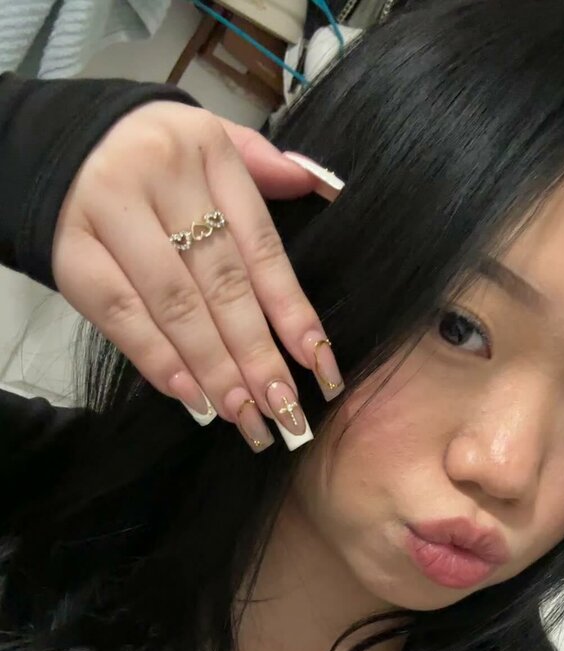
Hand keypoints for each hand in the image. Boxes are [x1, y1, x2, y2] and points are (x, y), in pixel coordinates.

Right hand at [51, 100, 344, 451]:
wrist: (61, 143)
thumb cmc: (153, 155)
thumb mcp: (209, 137)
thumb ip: (262, 167)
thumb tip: (313, 184)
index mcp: (208, 150)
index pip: (261, 246)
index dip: (292, 311)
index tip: (318, 365)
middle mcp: (160, 176)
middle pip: (223, 283)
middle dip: (258, 356)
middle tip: (285, 411)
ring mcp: (110, 212)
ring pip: (176, 304)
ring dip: (215, 369)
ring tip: (246, 415)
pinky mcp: (70, 251)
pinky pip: (121, 314)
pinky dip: (159, 360)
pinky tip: (193, 397)